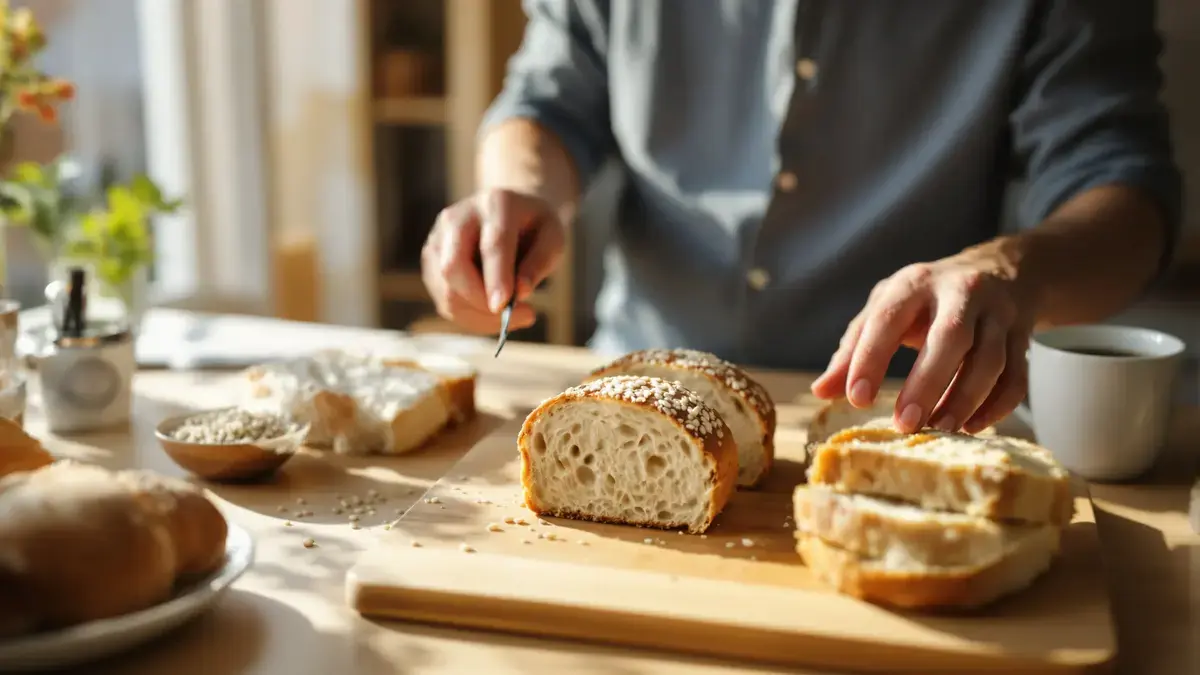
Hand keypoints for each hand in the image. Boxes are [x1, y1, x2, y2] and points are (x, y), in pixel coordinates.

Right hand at [421, 189, 565, 334]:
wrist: (509, 212)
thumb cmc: (533, 227)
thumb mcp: (553, 237)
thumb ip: (540, 262)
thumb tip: (520, 293)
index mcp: (495, 204)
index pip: (492, 244)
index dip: (496, 277)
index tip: (503, 306)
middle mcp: (458, 217)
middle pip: (454, 266)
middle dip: (480, 301)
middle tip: (513, 316)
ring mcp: (437, 239)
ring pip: (446, 291)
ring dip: (479, 316)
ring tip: (511, 316)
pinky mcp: (430, 261)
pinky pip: (444, 301)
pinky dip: (470, 317)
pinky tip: (493, 312)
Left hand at [811, 244, 1037, 433]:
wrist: (1002, 271)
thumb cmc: (927, 299)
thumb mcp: (886, 309)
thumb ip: (853, 349)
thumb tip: (821, 392)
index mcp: (915, 283)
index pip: (888, 317)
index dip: (871, 358)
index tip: (857, 398)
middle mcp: (961, 292)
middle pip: (950, 337)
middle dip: (927, 382)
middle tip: (905, 423)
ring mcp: (998, 313)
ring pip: (990, 360)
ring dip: (964, 399)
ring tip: (938, 428)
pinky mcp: (1022, 336)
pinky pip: (1015, 376)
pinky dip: (997, 406)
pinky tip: (971, 426)